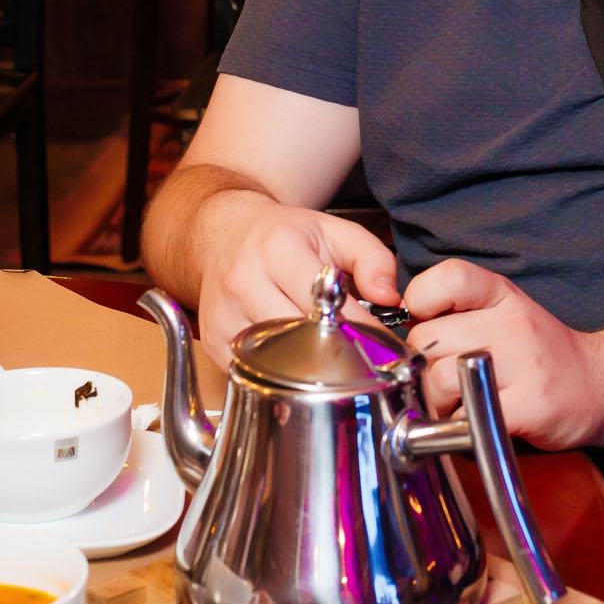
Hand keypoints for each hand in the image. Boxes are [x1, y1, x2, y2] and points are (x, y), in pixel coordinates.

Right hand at [195, 191, 400, 368]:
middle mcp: (244, 281)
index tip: (383, 344)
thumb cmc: (283, 234)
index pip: (325, 303)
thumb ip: (372, 258)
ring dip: (308, 366)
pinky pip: (254, 370)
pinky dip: (280, 373)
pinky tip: (296, 361)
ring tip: (331, 360)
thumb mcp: (335, 231)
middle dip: (335, 351)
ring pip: (277, 360)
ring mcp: (223, 313)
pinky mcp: (213, 339)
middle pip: (299, 337)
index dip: (359, 327)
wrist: (224, 232)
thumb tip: (390, 298)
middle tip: (362, 358)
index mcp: (277, 249)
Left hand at [403, 260, 603, 449]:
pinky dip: (461, 426)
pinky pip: (465, 417)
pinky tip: (480, 419)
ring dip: (439, 401)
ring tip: (462, 401)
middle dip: (424, 364)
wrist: (600, 385)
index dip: (421, 301)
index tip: (426, 321)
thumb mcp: (505, 312)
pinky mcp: (527, 406)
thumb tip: (399, 327)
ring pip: (438, 381)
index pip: (445, 278)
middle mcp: (512, 323)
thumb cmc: (542, 353)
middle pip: (427, 339)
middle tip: (445, 377)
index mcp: (502, 295)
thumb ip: (458, 312)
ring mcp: (522, 364)